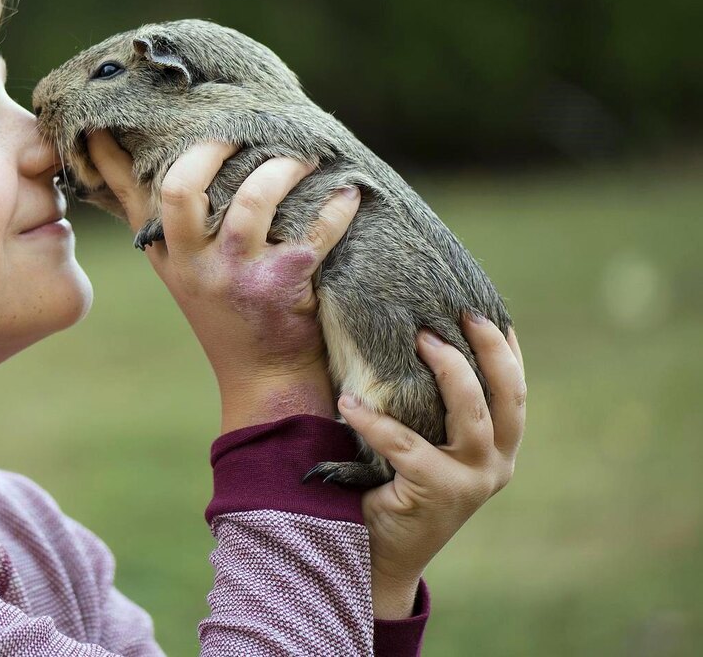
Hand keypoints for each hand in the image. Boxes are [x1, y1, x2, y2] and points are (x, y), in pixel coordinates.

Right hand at [85, 130, 362, 432]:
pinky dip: (336, 208)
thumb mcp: (180, 268)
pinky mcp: (284, 285)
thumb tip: (129, 163)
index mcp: (167, 250)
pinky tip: (348, 193)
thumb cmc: (224, 311)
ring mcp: (237, 274)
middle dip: (210, 149)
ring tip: (302, 156)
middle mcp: (195, 261)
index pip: (129, 192)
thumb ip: (160, 221)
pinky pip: (314, 233)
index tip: (100, 115)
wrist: (265, 379)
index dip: (111, 153)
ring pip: (251, 203)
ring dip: (281, 170)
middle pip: (181, 189)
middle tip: (238, 131)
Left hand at [338, 313, 526, 618]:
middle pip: (508, 396)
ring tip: (420, 339)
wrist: (381, 553)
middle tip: (463, 312)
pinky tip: (349, 402)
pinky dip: (375, 421)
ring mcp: (472, 481)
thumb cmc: (396, 486)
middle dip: (489, 349)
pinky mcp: (440, 493)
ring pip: (472, 416)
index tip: (491, 310)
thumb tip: (410, 338)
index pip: (514, 391)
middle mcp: (496, 463)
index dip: (507, 350)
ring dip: (449, 372)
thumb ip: (431, 408)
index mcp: (498, 448)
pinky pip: (405, 446)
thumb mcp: (425, 443)